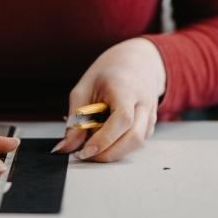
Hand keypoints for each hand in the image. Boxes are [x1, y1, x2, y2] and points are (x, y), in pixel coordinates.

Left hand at [53, 38, 165, 162]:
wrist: (135, 62)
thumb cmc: (108, 73)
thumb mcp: (85, 88)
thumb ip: (76, 118)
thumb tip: (66, 147)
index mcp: (126, 88)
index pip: (122, 118)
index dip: (104, 139)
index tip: (85, 151)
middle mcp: (144, 102)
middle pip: (134, 137)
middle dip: (108, 153)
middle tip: (85, 155)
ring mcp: (151, 115)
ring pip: (137, 143)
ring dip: (114, 151)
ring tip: (93, 144)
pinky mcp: (151, 125)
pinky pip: (136, 143)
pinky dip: (119, 146)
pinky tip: (106, 138)